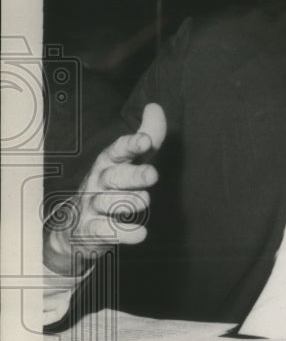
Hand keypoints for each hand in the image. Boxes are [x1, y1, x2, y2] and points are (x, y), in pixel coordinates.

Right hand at [44, 103, 166, 274]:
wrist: (75, 227)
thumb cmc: (111, 186)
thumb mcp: (128, 160)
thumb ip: (147, 135)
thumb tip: (155, 107)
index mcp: (109, 163)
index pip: (117, 151)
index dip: (130, 145)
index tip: (144, 140)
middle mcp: (99, 183)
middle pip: (114, 177)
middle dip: (133, 175)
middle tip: (153, 174)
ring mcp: (93, 207)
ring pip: (108, 203)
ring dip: (128, 202)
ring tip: (144, 202)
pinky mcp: (91, 231)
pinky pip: (106, 232)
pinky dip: (123, 233)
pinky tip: (141, 234)